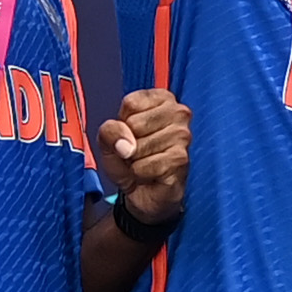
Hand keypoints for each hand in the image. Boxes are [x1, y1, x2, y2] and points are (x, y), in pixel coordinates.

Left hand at [96, 88, 192, 224]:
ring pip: (139, 146)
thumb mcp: (109, 141)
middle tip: (136, 152)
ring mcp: (183, 136)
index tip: (130, 133)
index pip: (130, 103)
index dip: (122, 123)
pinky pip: (145, 166)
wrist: (145, 192)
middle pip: (134, 124)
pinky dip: (140, 174)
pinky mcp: (181, 159)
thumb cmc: (130, 160)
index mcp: (162, 99)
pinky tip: (151, 174)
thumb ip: (109, 132)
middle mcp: (179, 113)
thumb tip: (126, 144)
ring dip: (134, 161)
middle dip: (127, 144)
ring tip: (144, 162)